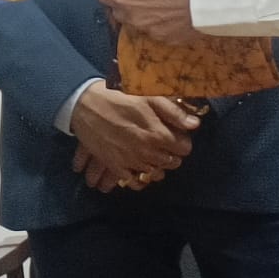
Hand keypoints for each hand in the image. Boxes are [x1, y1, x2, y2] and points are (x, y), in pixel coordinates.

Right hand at [69, 81, 197, 192]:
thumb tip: (195, 124)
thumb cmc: (117, 96)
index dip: (181, 140)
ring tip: (150, 153)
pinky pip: (134, 182)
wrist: (83, 103)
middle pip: (171, 162)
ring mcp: (130, 161)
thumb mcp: (147, 95)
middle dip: (171, 153)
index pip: (184, 148)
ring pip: (155, 173)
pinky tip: (138, 168)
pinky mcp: (115, 166)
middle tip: (162, 142)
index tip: (175, 133)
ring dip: (157, 165)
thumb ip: (173, 111)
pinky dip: (140, 179)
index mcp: (157, 134)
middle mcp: (147, 152)